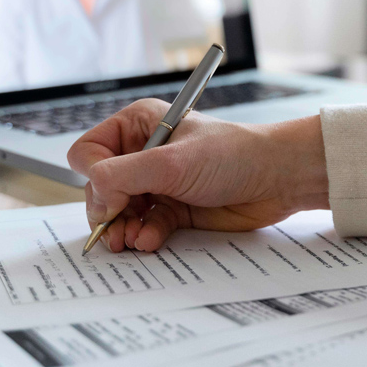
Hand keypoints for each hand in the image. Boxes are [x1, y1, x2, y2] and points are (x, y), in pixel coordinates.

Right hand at [67, 99, 328, 252]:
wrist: (277, 179)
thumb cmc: (232, 155)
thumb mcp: (172, 162)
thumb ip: (123, 176)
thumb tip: (94, 198)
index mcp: (138, 125)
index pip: (89, 152)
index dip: (94, 177)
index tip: (110, 198)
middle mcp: (143, 152)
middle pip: (100, 188)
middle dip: (107, 211)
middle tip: (116, 231)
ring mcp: (158, 183)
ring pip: (119, 212)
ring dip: (123, 229)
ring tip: (132, 240)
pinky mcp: (173, 209)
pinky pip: (144, 227)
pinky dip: (144, 236)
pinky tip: (151, 241)